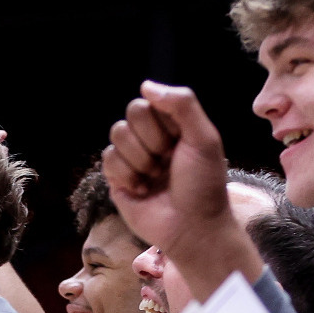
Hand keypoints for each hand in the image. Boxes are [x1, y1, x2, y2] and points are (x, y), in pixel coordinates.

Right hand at [102, 82, 258, 290]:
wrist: (193, 227)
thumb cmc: (204, 185)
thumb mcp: (204, 138)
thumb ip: (182, 104)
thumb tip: (145, 85)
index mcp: (172, 126)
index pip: (150, 102)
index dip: (161, 122)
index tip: (178, 143)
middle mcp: (151, 138)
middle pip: (130, 116)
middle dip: (150, 141)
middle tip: (167, 162)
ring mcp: (133, 158)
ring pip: (117, 136)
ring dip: (140, 160)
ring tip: (155, 178)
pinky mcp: (118, 179)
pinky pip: (108, 160)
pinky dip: (127, 175)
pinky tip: (142, 190)